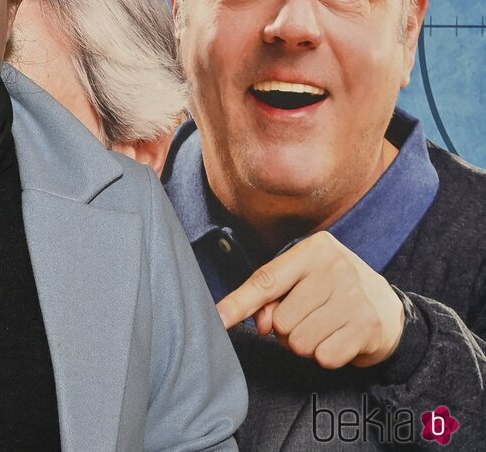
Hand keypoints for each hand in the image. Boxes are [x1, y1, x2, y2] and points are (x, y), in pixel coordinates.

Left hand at [215, 231, 405, 368]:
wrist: (389, 308)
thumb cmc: (333, 292)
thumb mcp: (302, 282)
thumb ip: (271, 298)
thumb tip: (259, 324)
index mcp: (313, 249)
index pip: (266, 280)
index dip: (238, 303)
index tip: (217, 318)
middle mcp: (335, 267)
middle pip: (280, 321)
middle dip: (288, 329)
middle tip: (311, 317)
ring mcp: (355, 296)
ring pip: (299, 342)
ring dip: (307, 344)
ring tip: (325, 327)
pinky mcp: (368, 326)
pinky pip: (324, 357)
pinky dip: (328, 355)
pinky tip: (340, 338)